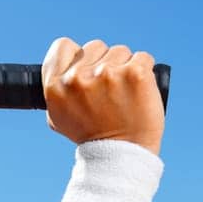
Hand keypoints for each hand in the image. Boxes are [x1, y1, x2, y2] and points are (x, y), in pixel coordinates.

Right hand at [42, 37, 164, 155]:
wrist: (122, 156)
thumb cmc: (91, 136)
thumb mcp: (58, 116)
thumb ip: (57, 88)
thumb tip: (65, 68)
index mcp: (56, 85)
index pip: (63, 45)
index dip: (77, 55)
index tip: (87, 69)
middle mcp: (79, 77)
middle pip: (96, 46)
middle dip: (104, 62)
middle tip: (110, 89)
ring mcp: (107, 73)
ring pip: (120, 51)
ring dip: (125, 67)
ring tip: (125, 93)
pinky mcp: (136, 74)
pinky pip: (143, 58)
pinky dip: (145, 71)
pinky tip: (140, 89)